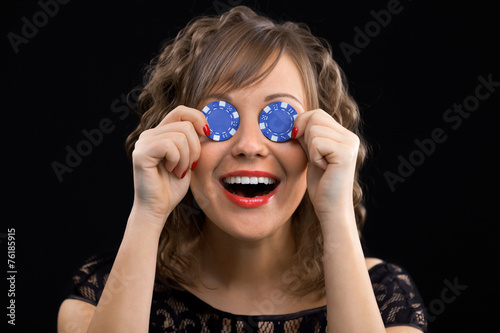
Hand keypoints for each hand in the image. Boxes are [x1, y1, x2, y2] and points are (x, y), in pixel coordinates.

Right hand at [131, 105, 207, 222]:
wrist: (158, 208)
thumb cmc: (172, 186)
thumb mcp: (189, 158)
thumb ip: (194, 141)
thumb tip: (208, 126)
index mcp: (161, 132)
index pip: (181, 111)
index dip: (198, 118)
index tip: (207, 134)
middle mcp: (149, 134)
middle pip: (185, 125)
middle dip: (195, 148)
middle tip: (189, 165)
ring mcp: (143, 142)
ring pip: (180, 136)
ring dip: (187, 158)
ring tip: (179, 171)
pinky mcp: (141, 153)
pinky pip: (170, 146)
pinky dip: (177, 161)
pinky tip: (172, 171)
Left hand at [293, 110, 359, 219]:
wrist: (330, 207)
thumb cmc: (321, 184)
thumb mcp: (311, 153)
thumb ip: (306, 136)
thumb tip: (293, 119)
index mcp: (343, 135)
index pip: (317, 114)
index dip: (301, 123)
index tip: (296, 138)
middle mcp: (350, 137)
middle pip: (315, 117)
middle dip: (304, 136)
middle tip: (314, 156)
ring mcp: (350, 144)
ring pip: (314, 129)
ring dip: (310, 149)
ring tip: (321, 164)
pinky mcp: (345, 153)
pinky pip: (317, 143)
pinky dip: (314, 156)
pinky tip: (324, 168)